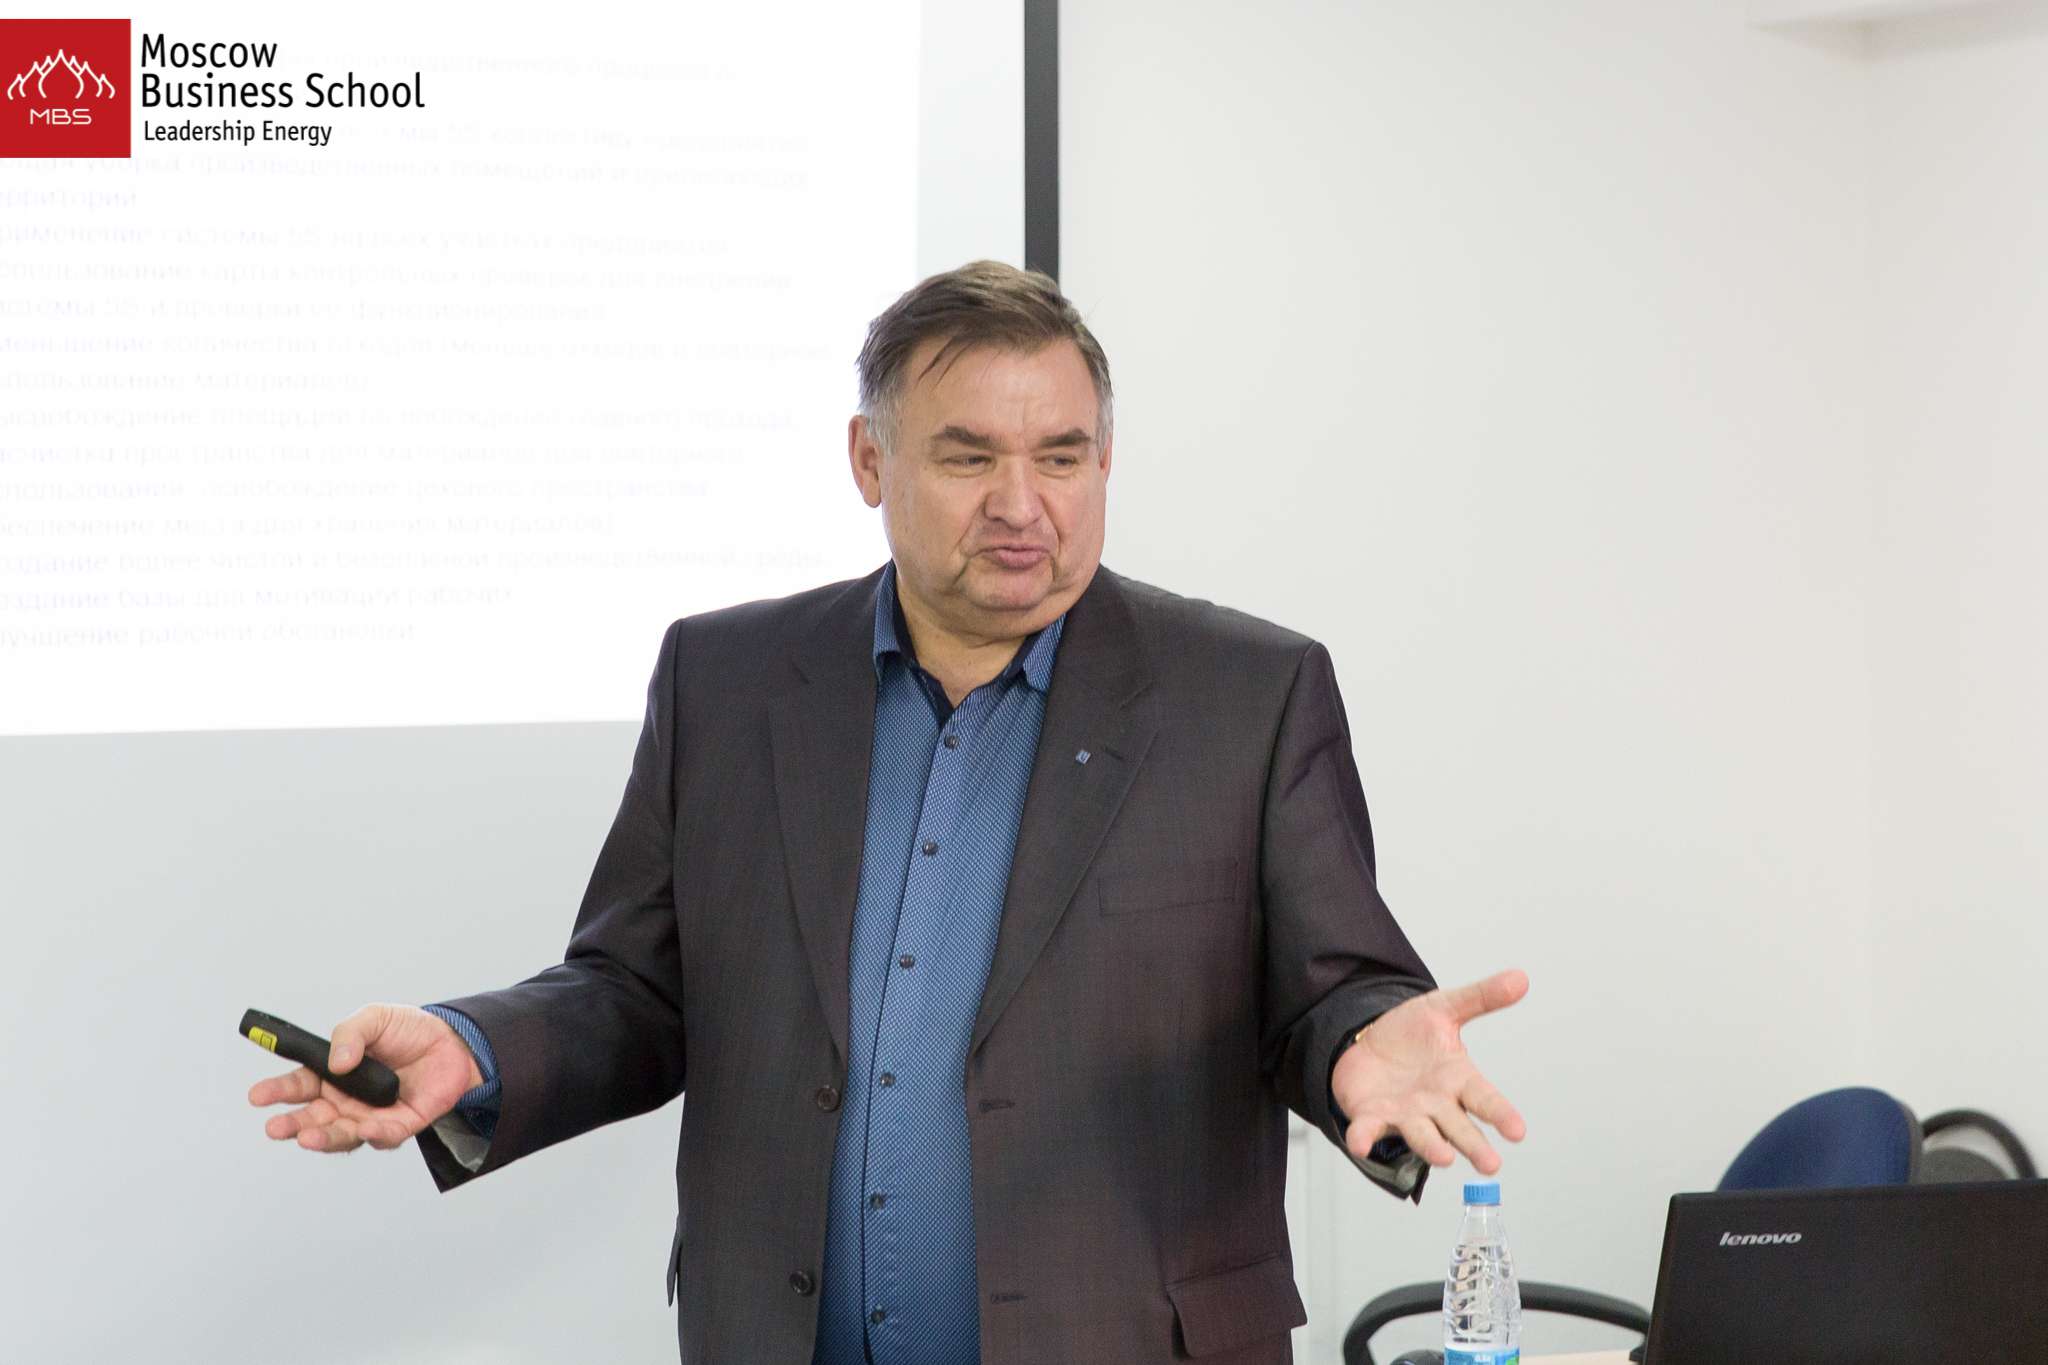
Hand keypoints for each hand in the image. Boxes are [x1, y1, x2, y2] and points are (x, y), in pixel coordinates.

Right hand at [247, 1003, 484, 1154]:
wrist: (453, 1041)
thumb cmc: (409, 1031)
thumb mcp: (375, 1018)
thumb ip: (351, 1033)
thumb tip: (336, 1062)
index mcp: (333, 1076)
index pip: (299, 1086)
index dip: (277, 1091)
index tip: (256, 1096)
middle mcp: (346, 1102)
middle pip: (314, 1119)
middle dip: (292, 1125)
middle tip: (275, 1128)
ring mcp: (371, 1116)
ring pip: (343, 1134)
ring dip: (325, 1138)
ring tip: (308, 1137)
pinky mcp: (401, 1124)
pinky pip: (385, 1135)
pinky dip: (375, 1133)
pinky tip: (365, 1128)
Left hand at [1332, 968, 1528, 1174]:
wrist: (1366, 1039)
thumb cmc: (1412, 1033)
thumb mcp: (1444, 1008)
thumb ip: (1481, 997)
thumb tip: (1521, 977)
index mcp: (1457, 1079)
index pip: (1485, 1099)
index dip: (1501, 1115)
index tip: (1518, 1132)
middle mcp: (1435, 1104)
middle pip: (1458, 1127)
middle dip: (1473, 1145)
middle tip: (1491, 1165)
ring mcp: (1404, 1113)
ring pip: (1420, 1134)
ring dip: (1431, 1147)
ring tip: (1444, 1158)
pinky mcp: (1371, 1116)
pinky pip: (1367, 1130)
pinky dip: (1364, 1137)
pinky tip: (1361, 1143)